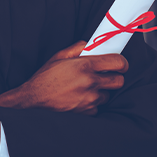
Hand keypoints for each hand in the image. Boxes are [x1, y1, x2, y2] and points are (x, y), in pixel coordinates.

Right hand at [0, 41, 128, 115]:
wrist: (34, 98)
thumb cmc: (46, 76)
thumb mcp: (60, 56)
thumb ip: (78, 48)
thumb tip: (91, 44)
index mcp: (86, 65)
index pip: (118, 63)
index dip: (122, 63)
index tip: (120, 64)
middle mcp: (90, 82)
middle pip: (119, 81)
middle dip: (115, 77)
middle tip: (106, 75)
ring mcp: (89, 99)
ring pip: (108, 95)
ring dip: (102, 91)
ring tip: (88, 87)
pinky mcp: (86, 112)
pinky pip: (98, 107)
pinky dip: (93, 103)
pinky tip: (82, 97)